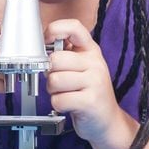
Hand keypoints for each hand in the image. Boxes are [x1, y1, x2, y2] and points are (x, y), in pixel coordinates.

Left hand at [44, 19, 121, 143]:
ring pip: (54, 81)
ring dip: (54, 92)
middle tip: (60, 82)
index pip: (74, 27)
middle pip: (56, 59)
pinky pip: (59, 100)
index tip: (46, 42)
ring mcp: (95, 82)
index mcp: (91, 51)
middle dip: (50, 74)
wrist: (107, 121)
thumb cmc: (89, 93)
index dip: (54, 30)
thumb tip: (41, 48)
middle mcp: (95, 63)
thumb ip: (64, 55)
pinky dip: (58, 105)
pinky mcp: (90, 101)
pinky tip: (69, 105)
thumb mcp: (81, 68)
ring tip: (66, 94)